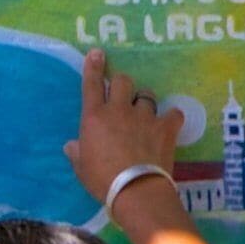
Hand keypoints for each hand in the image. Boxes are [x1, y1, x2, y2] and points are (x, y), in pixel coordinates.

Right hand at [63, 50, 181, 215]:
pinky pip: (173, 113)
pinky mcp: (165, 127)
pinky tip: (169, 123)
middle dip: (121, 84)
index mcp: (94, 117)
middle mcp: (119, 110)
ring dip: (144, 101)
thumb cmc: (102, 179)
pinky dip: (171, 117)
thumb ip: (76, 152)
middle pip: (122, 81)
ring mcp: (144, 116)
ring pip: (147, 94)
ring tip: (144, 112)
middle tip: (121, 95)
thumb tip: (72, 145)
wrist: (135, 190)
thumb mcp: (81, 167)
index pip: (91, 84)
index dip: (93, 66)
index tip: (97, 53)